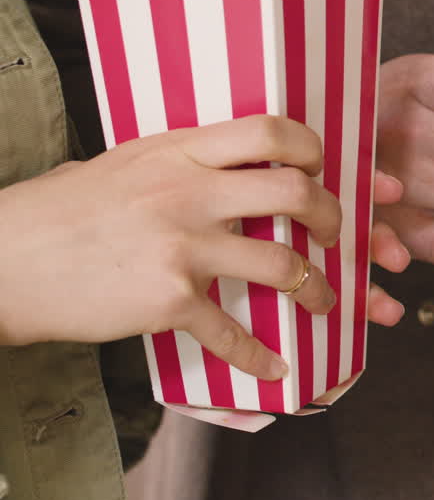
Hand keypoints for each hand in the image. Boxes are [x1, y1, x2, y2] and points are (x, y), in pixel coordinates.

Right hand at [0, 116, 403, 379]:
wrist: (2, 262)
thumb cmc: (60, 212)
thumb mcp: (124, 163)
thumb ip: (180, 162)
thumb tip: (230, 165)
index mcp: (178, 151)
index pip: (269, 132)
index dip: (310, 150)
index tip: (319, 169)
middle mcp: (187, 192)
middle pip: (295, 194)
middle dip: (332, 218)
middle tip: (334, 236)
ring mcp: (181, 247)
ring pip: (282, 265)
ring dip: (315, 289)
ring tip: (322, 300)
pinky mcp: (168, 300)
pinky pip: (233, 332)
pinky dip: (259, 357)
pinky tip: (274, 368)